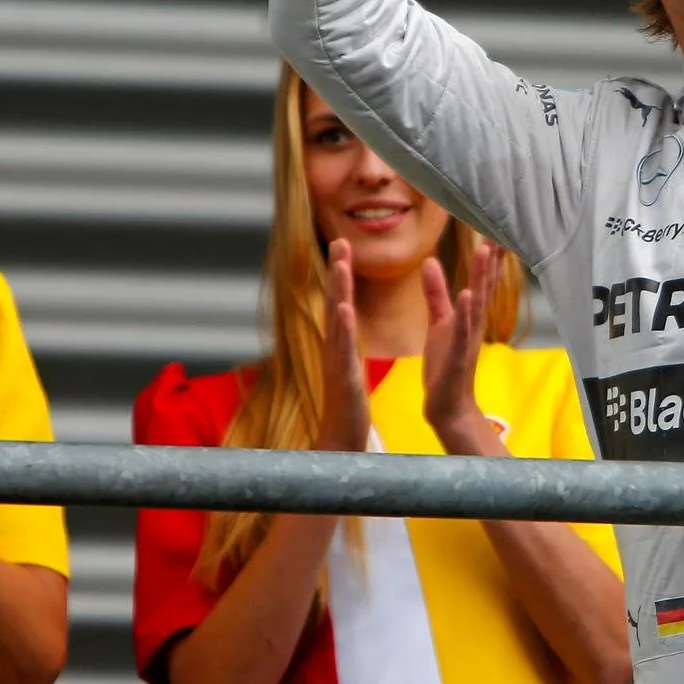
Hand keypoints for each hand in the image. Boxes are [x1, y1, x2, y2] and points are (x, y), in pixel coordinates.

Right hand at [316, 239, 370, 451]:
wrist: (340, 442)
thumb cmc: (346, 407)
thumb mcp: (348, 368)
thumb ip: (346, 346)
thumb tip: (344, 326)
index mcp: (341, 345)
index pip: (341, 301)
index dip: (341, 274)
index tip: (343, 245)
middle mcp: (335, 349)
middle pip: (336, 302)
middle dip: (338, 271)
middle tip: (340, 241)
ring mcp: (338, 363)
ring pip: (338, 321)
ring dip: (340, 291)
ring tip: (342, 265)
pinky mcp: (345, 380)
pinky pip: (345, 351)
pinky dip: (344, 329)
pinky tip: (345, 310)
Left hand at [422, 241, 498, 451]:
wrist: (447, 406)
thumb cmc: (446, 364)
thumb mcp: (439, 323)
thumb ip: (436, 294)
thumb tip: (430, 262)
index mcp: (468, 315)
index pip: (481, 279)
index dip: (487, 254)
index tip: (493, 226)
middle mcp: (473, 323)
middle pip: (485, 284)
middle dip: (491, 257)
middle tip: (498, 228)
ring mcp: (467, 339)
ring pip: (477, 302)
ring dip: (481, 277)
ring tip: (485, 250)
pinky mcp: (457, 355)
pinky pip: (462, 331)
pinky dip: (465, 313)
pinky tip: (466, 294)